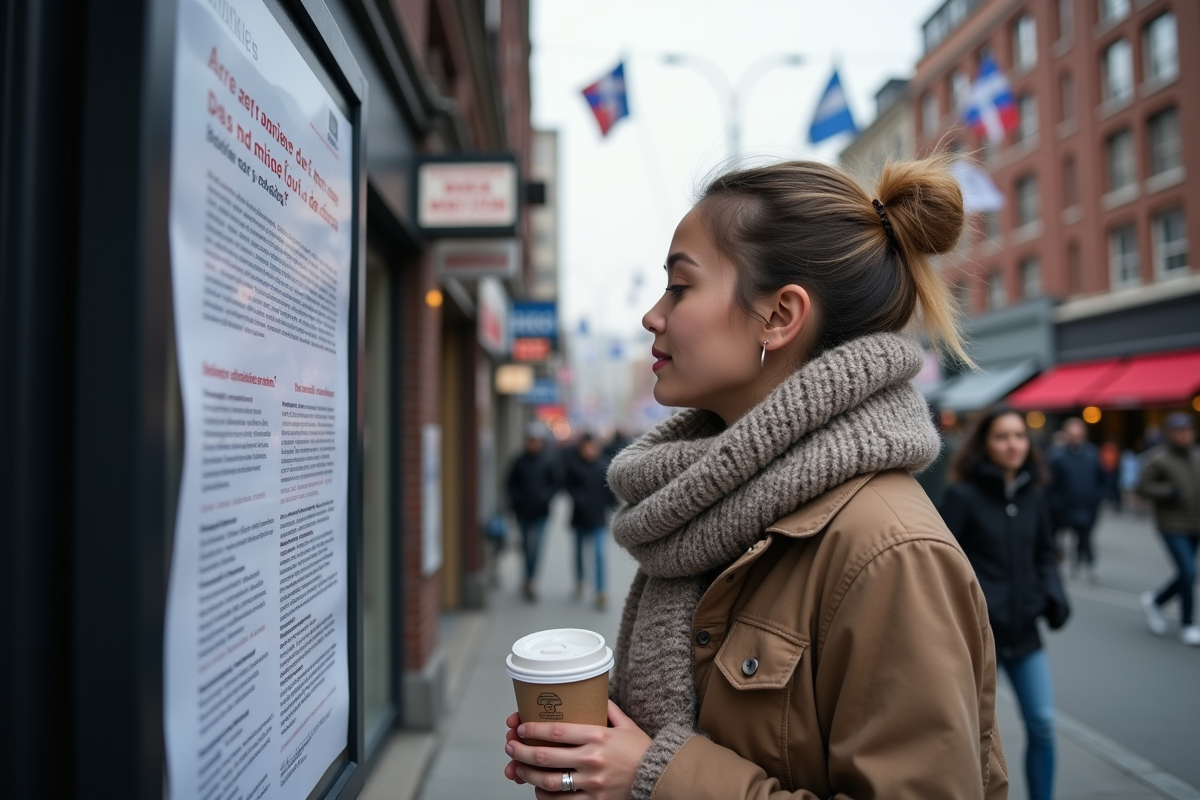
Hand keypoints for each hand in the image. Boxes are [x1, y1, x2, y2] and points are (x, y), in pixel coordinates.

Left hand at [502, 701, 651, 798]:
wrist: (660, 778)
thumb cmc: (642, 750)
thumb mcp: (626, 724)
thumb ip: (607, 708)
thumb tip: (591, 693)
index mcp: (598, 736)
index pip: (557, 731)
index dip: (533, 729)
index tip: (520, 727)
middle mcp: (592, 759)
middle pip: (545, 756)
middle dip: (521, 750)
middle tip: (511, 746)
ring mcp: (591, 783)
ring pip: (548, 781)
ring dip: (527, 774)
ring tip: (517, 768)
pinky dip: (545, 797)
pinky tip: (537, 790)